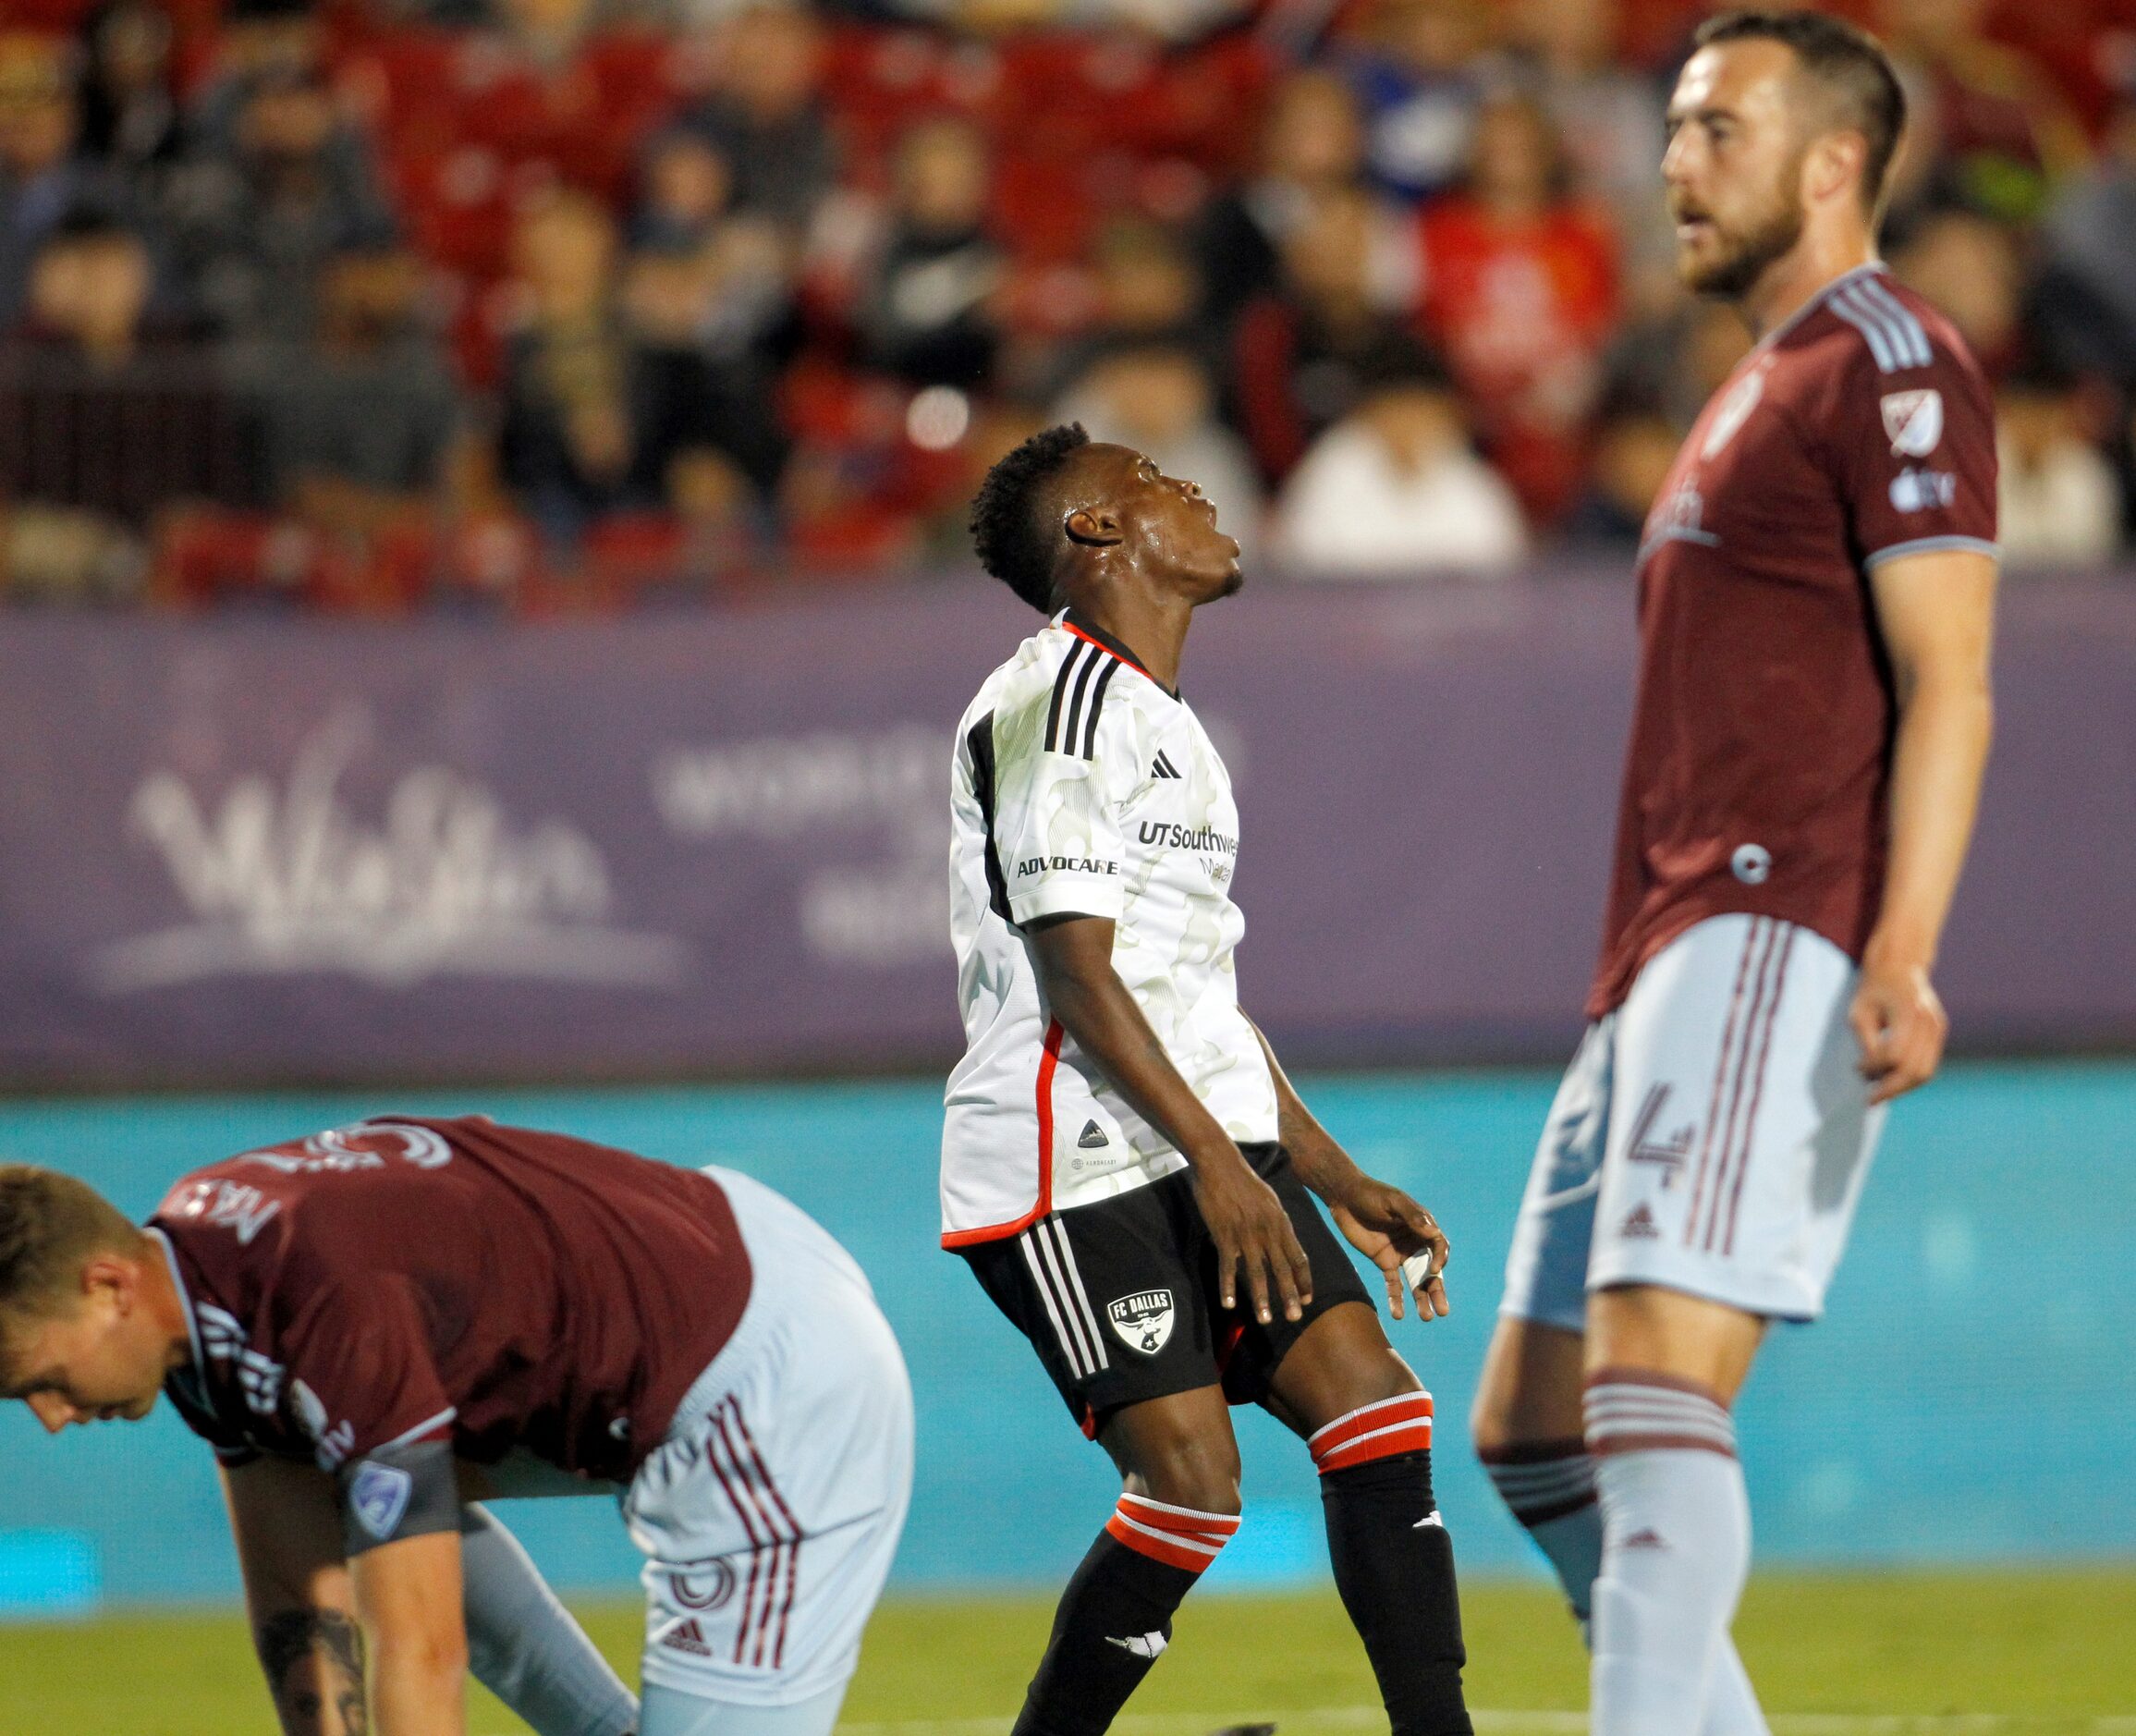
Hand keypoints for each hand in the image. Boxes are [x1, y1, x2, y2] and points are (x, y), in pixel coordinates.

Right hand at [1191, 1146, 1312, 1325]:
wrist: (1220, 1163)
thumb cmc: (1244, 1180)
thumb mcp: (1270, 1200)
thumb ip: (1277, 1224)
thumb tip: (1283, 1243)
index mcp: (1281, 1223)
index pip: (1299, 1257)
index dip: (1304, 1280)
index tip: (1307, 1299)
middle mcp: (1268, 1231)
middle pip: (1283, 1269)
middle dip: (1290, 1296)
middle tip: (1295, 1318)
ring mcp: (1246, 1235)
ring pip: (1258, 1273)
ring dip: (1262, 1299)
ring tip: (1266, 1320)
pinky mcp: (1225, 1235)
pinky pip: (1228, 1266)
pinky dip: (1228, 1286)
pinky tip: (1229, 1303)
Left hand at [1329, 1180, 1450, 1321]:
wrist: (1344, 1197)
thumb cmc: (1371, 1194)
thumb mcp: (1393, 1201)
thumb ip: (1412, 1217)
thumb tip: (1433, 1232)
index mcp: (1422, 1226)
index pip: (1438, 1246)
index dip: (1440, 1259)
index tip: (1434, 1270)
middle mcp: (1415, 1243)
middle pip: (1431, 1270)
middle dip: (1437, 1290)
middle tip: (1442, 1311)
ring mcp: (1400, 1254)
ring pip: (1415, 1282)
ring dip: (1421, 1299)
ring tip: (1426, 1317)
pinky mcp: (1384, 1262)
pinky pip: (1393, 1285)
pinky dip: (1396, 1299)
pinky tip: (1398, 1315)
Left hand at [1849, 954, 1947, 1104]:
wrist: (1900, 968)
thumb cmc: (1873, 991)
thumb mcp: (1859, 1012)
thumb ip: (1866, 1042)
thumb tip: (1871, 1075)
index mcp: (1908, 1012)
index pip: (1894, 1055)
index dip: (1874, 1067)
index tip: (1857, 1069)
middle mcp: (1928, 1022)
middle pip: (1915, 1069)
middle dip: (1891, 1088)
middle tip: (1870, 1099)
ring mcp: (1938, 1028)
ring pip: (1925, 1072)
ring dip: (1902, 1087)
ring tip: (1880, 1092)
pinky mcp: (1939, 1033)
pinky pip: (1928, 1064)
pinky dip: (1910, 1077)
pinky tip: (1891, 1080)